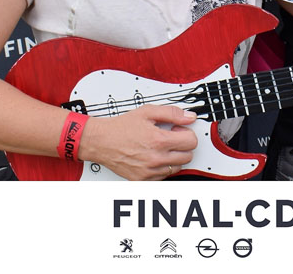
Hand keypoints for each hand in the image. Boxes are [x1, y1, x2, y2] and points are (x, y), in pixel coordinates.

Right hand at [77, 105, 198, 180]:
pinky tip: (153, 157)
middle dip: (183, 146)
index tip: (179, 131)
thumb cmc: (121, 127)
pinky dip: (162, 167)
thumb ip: (171, 113)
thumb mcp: (147, 112)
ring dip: (174, 157)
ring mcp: (149, 171)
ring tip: (160, 148)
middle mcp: (156, 158)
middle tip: (170, 138)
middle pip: (188, 156)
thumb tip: (189, 117)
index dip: (187, 133)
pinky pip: (164, 176)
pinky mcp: (142, 180)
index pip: (191, 142)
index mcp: (159, 140)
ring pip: (178, 168)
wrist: (101, 141)